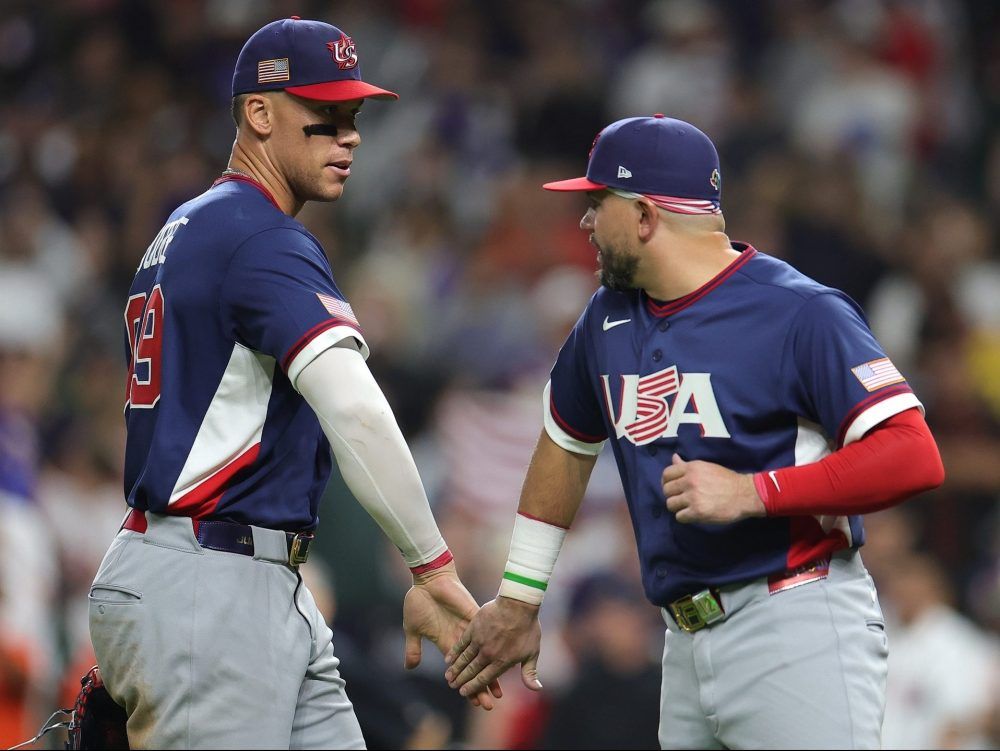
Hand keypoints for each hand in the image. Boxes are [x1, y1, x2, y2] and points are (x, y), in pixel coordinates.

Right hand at [402, 562, 501, 709]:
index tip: (473, 702)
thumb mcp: (413, 629)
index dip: (466, 684)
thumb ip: (413, 648)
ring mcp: (468, 628)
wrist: (428, 579)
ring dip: (488, 673)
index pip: (460, 670)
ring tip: (496, 691)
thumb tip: (409, 667)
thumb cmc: (420, 601)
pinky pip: (482, 636)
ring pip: (482, 656)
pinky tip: (496, 661)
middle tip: (489, 704)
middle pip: (474, 667)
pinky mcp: (472, 616)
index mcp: (447, 643)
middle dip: (481, 686)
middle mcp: (460, 639)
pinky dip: (488, 650)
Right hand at [444, 596, 542, 698]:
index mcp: (501, 662)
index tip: (463, 693)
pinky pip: (461, 644)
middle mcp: (488, 654)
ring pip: (464, 659)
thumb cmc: (528, 628)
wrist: (518, 604)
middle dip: (461, 681)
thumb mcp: (532, 652)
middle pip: (471, 671)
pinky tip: (448, 659)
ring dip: (455, 669)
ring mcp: (480, 641)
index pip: (483, 679)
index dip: (472, 688)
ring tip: (448, 677)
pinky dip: (454, 652)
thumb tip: (537, 689)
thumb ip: (530, 673)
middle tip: (452, 687)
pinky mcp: (474, 628)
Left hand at [661, 454, 764, 523]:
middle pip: (666, 490)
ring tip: (687, 506)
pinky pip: (679, 517)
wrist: (744, 494)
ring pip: (670, 504)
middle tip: (682, 498)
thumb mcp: (706, 467)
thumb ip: (687, 465)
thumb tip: (674, 458)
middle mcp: (690, 481)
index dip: (667, 481)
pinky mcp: (698, 512)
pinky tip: (693, 514)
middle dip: (673, 495)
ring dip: (678, 507)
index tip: (673, 487)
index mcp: (692, 468)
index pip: (666, 474)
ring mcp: (693, 497)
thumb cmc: (726, 480)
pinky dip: (685, 517)